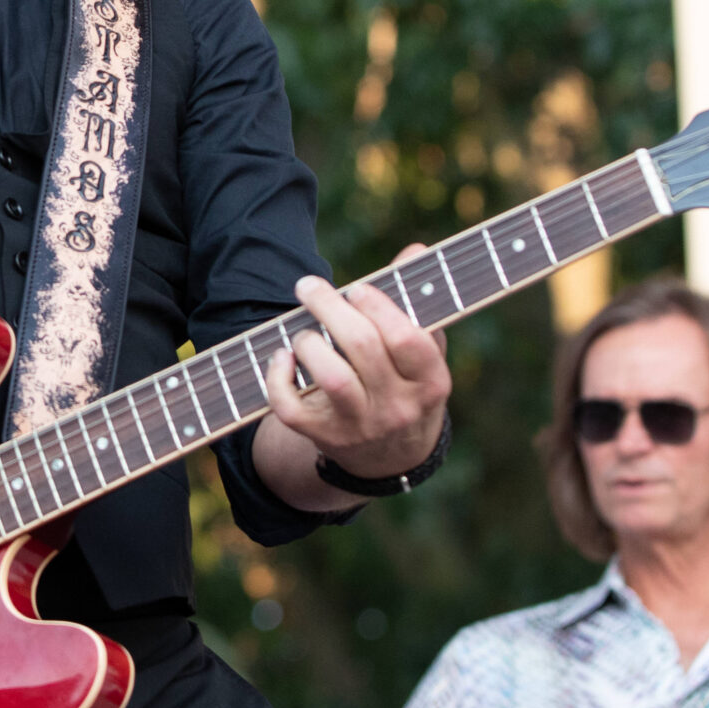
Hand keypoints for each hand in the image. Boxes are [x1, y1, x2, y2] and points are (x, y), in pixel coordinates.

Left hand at [261, 243, 451, 480]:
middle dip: (330, 308)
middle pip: (364, 348)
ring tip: (302, 332)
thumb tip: (415, 250)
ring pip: (332, 380)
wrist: (392, 457)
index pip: (407, 339)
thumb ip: (414, 301)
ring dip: (309, 344)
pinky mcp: (324, 438)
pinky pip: (291, 409)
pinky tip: (281, 357)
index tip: (355, 288)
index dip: (378, 307)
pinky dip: (277, 379)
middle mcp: (399, 407)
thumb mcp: (422, 351)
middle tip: (309, 287)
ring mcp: (361, 426)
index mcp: (431, 381)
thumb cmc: (405, 383)